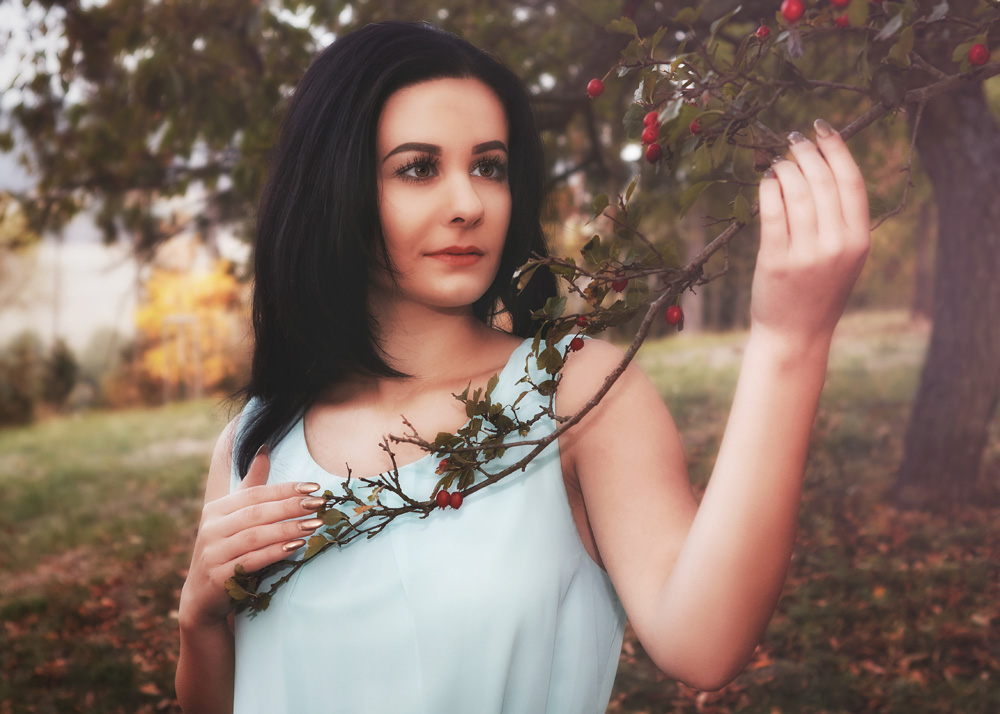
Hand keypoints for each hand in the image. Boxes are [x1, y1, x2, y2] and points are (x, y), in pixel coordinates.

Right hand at [178, 446, 324, 626]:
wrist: (202, 596)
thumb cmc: (227, 549)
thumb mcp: (234, 516)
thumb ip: (250, 485)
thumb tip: (265, 449)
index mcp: (216, 509)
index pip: (255, 494)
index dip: (285, 489)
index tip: (314, 486)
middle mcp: (211, 528)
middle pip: (257, 513)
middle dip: (291, 507)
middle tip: (320, 504)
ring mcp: (212, 553)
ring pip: (255, 536)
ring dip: (288, 529)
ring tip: (315, 524)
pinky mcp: (218, 577)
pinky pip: (251, 561)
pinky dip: (275, 552)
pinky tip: (296, 546)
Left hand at [751, 119, 869, 350]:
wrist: (796, 334)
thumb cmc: (818, 291)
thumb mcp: (844, 257)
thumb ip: (841, 220)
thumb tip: (822, 166)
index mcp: (860, 239)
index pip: (850, 181)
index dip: (836, 148)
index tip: (822, 128)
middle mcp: (837, 244)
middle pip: (823, 180)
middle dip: (806, 152)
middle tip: (794, 139)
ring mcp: (807, 253)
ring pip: (797, 192)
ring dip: (785, 168)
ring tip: (778, 162)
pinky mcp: (777, 261)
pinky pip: (772, 212)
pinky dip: (768, 188)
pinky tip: (766, 181)